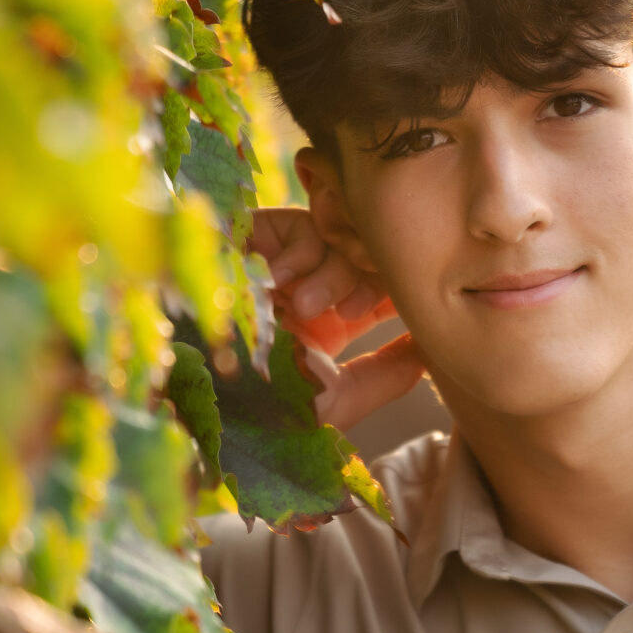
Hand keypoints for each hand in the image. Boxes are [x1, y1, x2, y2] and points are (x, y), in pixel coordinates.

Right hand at [246, 206, 424, 432]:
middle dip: (361, 279)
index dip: (393, 290)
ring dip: (327, 270)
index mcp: (320, 328)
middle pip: (358, 258)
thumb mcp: (335, 400)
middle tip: (347, 312)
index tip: (403, 303)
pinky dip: (297, 247)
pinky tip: (280, 280)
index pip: (374, 289)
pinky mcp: (246, 241)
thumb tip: (433, 347)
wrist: (200, 395)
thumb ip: (386, 375)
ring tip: (303, 305)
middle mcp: (298, 293)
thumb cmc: (262, 411)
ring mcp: (271, 266)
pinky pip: (293, 221)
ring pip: (332, 238)